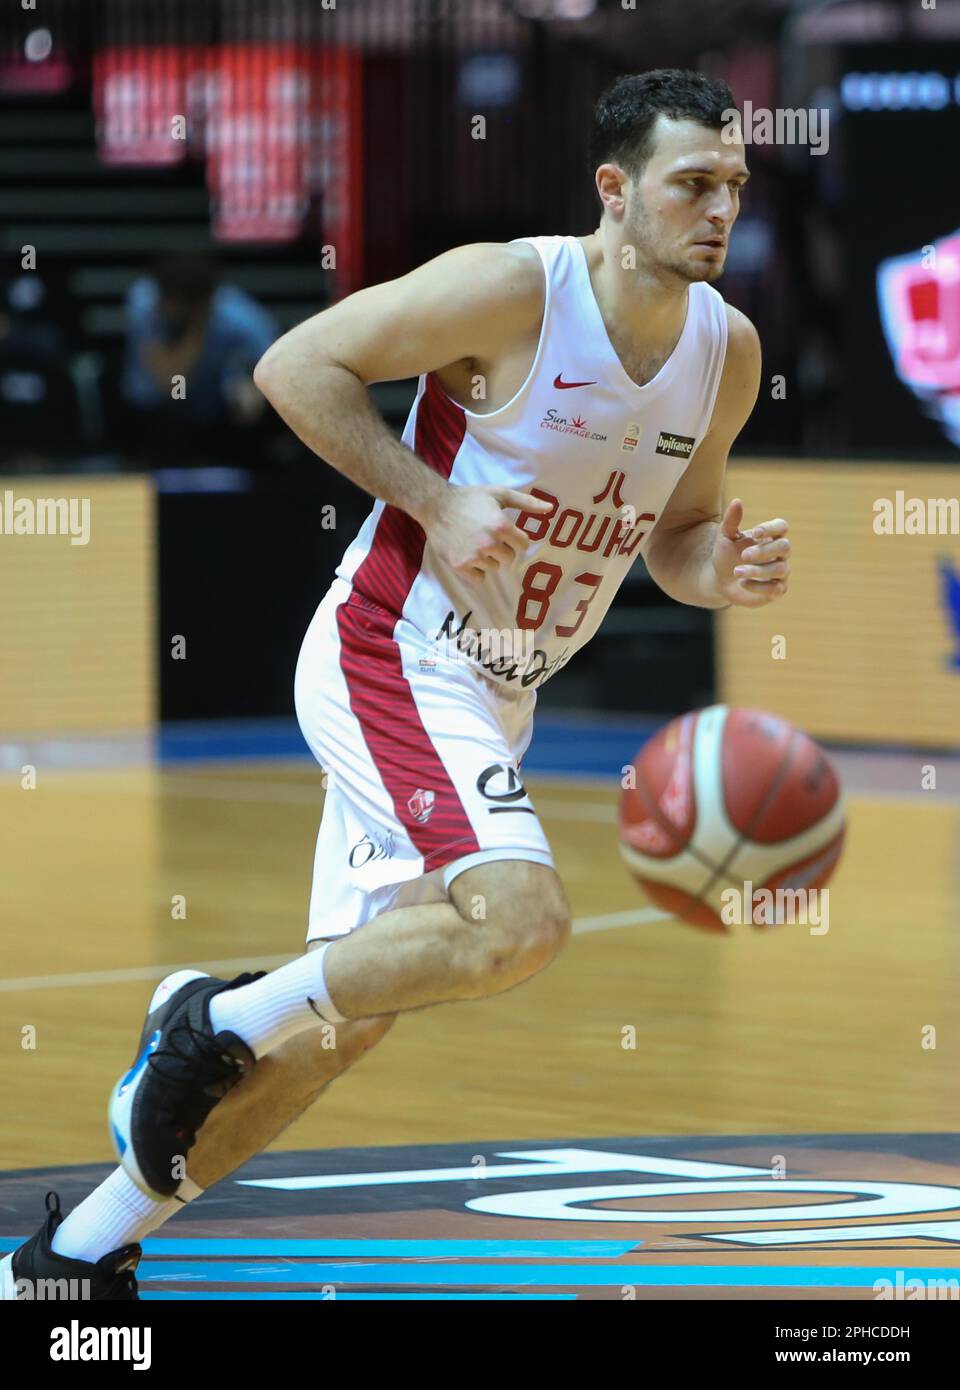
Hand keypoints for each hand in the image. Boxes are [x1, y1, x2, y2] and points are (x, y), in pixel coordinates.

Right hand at [426, 485, 552, 581]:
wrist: (436, 505)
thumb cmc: (469, 497)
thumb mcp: (499, 494)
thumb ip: (526, 502)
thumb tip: (550, 509)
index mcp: (501, 526)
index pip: (523, 544)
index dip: (516, 538)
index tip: (503, 532)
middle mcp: (489, 543)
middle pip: (509, 558)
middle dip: (502, 549)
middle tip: (487, 537)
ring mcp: (474, 556)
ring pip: (494, 568)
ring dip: (488, 559)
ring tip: (475, 544)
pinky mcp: (460, 566)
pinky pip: (479, 579)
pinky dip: (476, 571)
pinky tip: (469, 556)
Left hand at [711, 498, 789, 606]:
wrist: (720, 580)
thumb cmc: (726, 555)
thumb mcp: (725, 537)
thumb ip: (731, 520)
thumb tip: (737, 501)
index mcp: (770, 536)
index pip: (782, 527)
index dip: (772, 529)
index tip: (755, 533)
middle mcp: (780, 554)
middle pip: (785, 547)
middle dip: (764, 551)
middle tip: (743, 555)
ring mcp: (781, 572)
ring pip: (780, 569)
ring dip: (757, 570)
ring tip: (736, 572)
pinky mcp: (777, 590)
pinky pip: (776, 588)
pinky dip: (758, 586)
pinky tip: (742, 583)